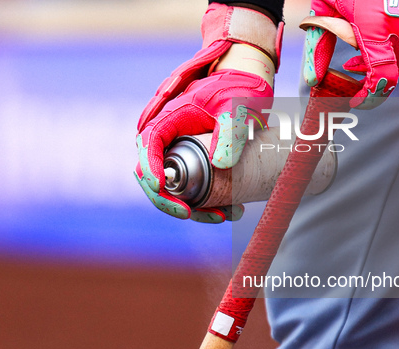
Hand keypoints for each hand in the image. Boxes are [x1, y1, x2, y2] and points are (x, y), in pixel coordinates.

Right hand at [136, 4, 281, 222]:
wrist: (249, 83)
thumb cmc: (240, 88)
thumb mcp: (237, 108)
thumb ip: (230, 132)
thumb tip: (220, 164)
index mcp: (170, 118)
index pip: (148, 145)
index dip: (150, 168)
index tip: (162, 186)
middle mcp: (169, 137)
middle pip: (153, 173)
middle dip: (168, 198)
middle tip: (190, 213)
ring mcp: (180, 150)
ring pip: (173, 185)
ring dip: (191, 206)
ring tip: (223, 215)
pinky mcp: (194, 160)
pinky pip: (190, 186)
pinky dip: (204, 201)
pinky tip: (227, 211)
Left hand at [302, 0, 398, 108]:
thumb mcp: (324, 9)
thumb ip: (318, 46)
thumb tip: (313, 81)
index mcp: (375, 28)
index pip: (382, 76)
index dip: (370, 96)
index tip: (357, 102)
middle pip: (391, 69)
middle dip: (370, 75)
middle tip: (351, 68)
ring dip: (385, 62)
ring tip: (362, 52)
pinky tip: (386, 40)